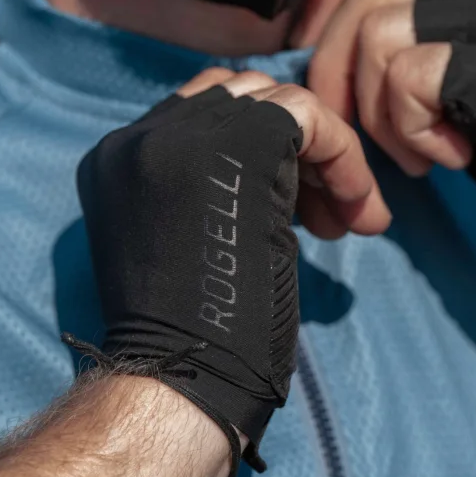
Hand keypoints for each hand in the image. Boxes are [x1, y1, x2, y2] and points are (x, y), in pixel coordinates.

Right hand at [74, 69, 389, 476]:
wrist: (185, 379)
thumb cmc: (195, 337)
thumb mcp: (191, 238)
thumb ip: (211, 186)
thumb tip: (279, 155)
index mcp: (118, 159)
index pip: (203, 116)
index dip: (265, 155)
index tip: (301, 212)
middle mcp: (140, 134)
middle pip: (239, 97)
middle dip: (294, 150)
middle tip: (328, 217)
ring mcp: (181, 131)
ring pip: (275, 100)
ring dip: (325, 155)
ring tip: (347, 219)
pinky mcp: (236, 142)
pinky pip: (308, 115)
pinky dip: (344, 156)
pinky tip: (357, 210)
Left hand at [299, 0, 475, 274]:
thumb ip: (425, 33)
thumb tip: (320, 35)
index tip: (318, 58)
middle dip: (333, 58)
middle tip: (349, 123)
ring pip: (378, 30)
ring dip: (373, 107)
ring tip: (413, 153)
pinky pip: (405, 76)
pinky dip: (404, 128)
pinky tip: (449, 157)